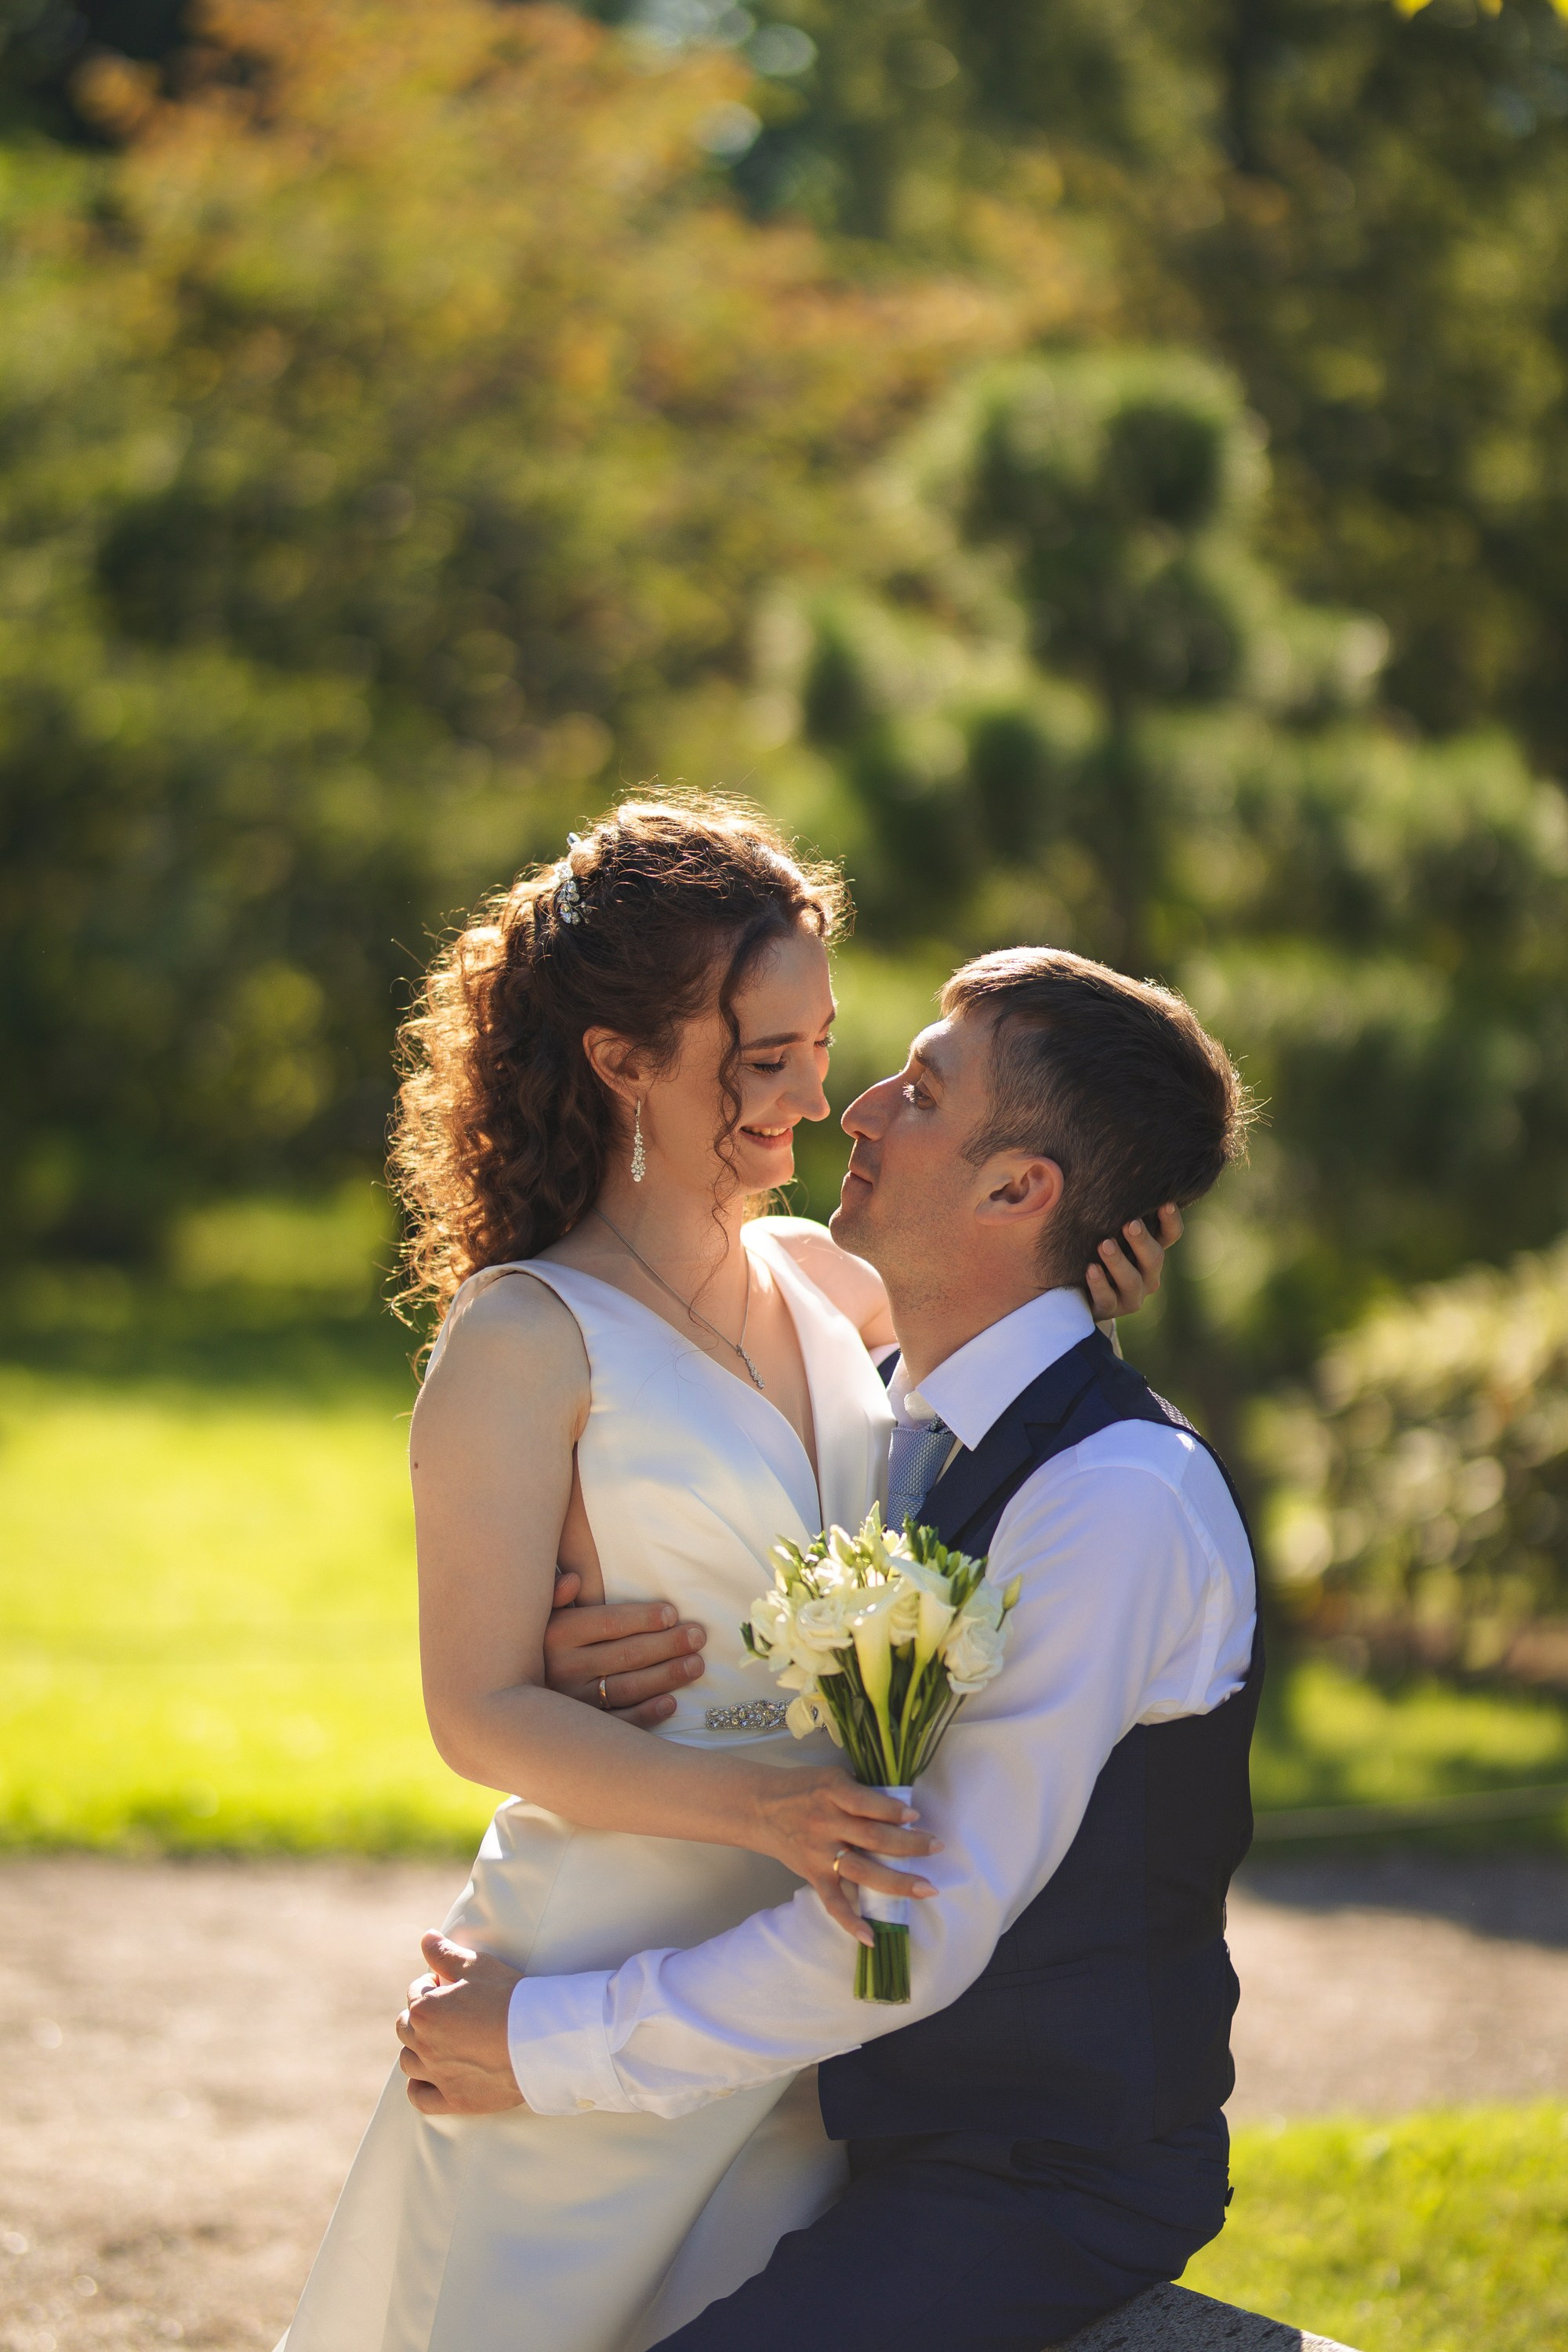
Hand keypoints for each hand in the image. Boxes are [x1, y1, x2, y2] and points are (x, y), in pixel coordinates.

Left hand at [397, 1933, 526, 2115]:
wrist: (540, 2038)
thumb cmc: (509, 1997)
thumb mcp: (477, 1965)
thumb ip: (445, 1953)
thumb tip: (425, 1937)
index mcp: (426, 2010)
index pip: (415, 1993)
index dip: (432, 1985)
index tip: (450, 1985)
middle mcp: (424, 2044)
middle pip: (406, 2027)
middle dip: (421, 2016)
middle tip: (448, 2011)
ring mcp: (438, 2075)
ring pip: (408, 2062)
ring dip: (417, 2049)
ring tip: (441, 2041)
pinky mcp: (454, 2099)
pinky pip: (420, 2098)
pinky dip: (420, 2087)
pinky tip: (432, 2076)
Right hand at [545, 1569, 706, 1728]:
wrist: (517, 1698)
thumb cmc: (542, 1643)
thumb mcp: (541, 1613)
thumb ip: (556, 1593)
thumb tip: (574, 1580)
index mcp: (556, 1634)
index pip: (608, 1623)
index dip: (643, 1618)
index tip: (673, 1614)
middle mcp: (562, 1669)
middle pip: (625, 1655)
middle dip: (667, 1645)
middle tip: (698, 1636)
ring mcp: (572, 1703)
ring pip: (627, 1688)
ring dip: (666, 1676)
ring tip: (696, 1664)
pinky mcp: (581, 1730)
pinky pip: (619, 1723)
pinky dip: (647, 1714)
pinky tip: (671, 1703)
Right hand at [746, 1763, 941, 1944]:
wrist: (760, 1807)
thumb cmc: (804, 1789)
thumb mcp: (832, 1777)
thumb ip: (861, 1792)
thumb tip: (901, 1809)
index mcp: (833, 1793)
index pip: (866, 1804)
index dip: (892, 1811)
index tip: (916, 1817)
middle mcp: (828, 1824)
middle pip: (873, 1838)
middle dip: (909, 1845)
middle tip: (937, 1847)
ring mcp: (820, 1853)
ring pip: (862, 1871)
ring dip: (897, 1882)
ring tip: (927, 1889)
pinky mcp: (813, 1875)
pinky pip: (833, 1903)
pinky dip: (850, 1922)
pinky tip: (871, 1937)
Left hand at [1085, 1203, 1182, 1320]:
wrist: (1075, 1291)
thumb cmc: (1091, 1249)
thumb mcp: (1101, 1227)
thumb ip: (1103, 1206)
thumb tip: (1078, 1164)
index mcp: (1150, 1251)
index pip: (1170, 1235)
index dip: (1171, 1220)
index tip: (1165, 1201)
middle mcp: (1147, 1274)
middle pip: (1155, 1258)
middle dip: (1142, 1240)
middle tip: (1130, 1223)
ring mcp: (1130, 1295)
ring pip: (1133, 1281)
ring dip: (1119, 1262)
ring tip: (1104, 1244)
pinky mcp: (1110, 1310)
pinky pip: (1107, 1299)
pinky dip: (1099, 1284)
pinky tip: (1089, 1269)